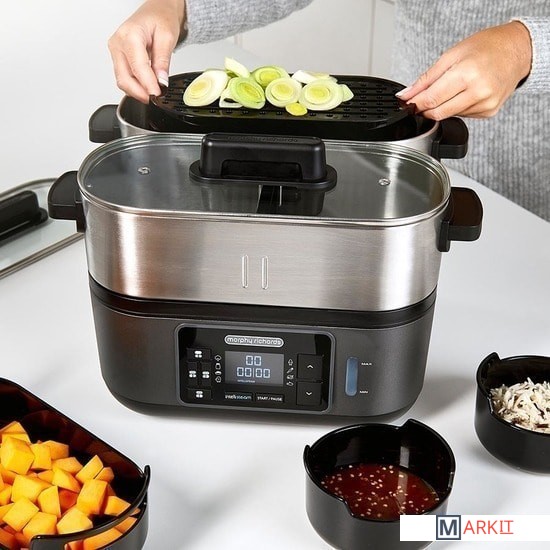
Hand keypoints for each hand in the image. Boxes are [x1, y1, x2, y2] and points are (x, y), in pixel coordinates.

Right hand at [108, 0, 185, 102]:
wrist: (156, 11)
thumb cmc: (160, 18)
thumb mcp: (167, 37)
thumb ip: (163, 60)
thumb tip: (161, 81)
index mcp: (130, 35)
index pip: (137, 67)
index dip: (148, 85)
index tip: (157, 95)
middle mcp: (118, 43)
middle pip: (124, 78)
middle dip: (140, 92)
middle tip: (155, 99)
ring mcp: (116, 51)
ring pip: (122, 80)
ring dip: (137, 91)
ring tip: (153, 92)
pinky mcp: (118, 58)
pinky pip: (124, 77)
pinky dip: (135, 85)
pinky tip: (147, 86)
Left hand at [396, 21, 532, 119]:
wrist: (517, 50)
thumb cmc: (486, 47)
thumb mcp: (451, 55)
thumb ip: (426, 79)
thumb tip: (406, 95)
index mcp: (467, 74)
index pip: (432, 99)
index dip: (415, 104)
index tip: (406, 103)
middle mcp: (479, 92)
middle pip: (439, 113)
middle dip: (425, 109)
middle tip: (420, 101)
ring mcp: (485, 104)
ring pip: (450, 115)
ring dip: (443, 107)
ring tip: (451, 88)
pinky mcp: (489, 112)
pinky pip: (463, 115)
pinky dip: (457, 107)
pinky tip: (464, 93)